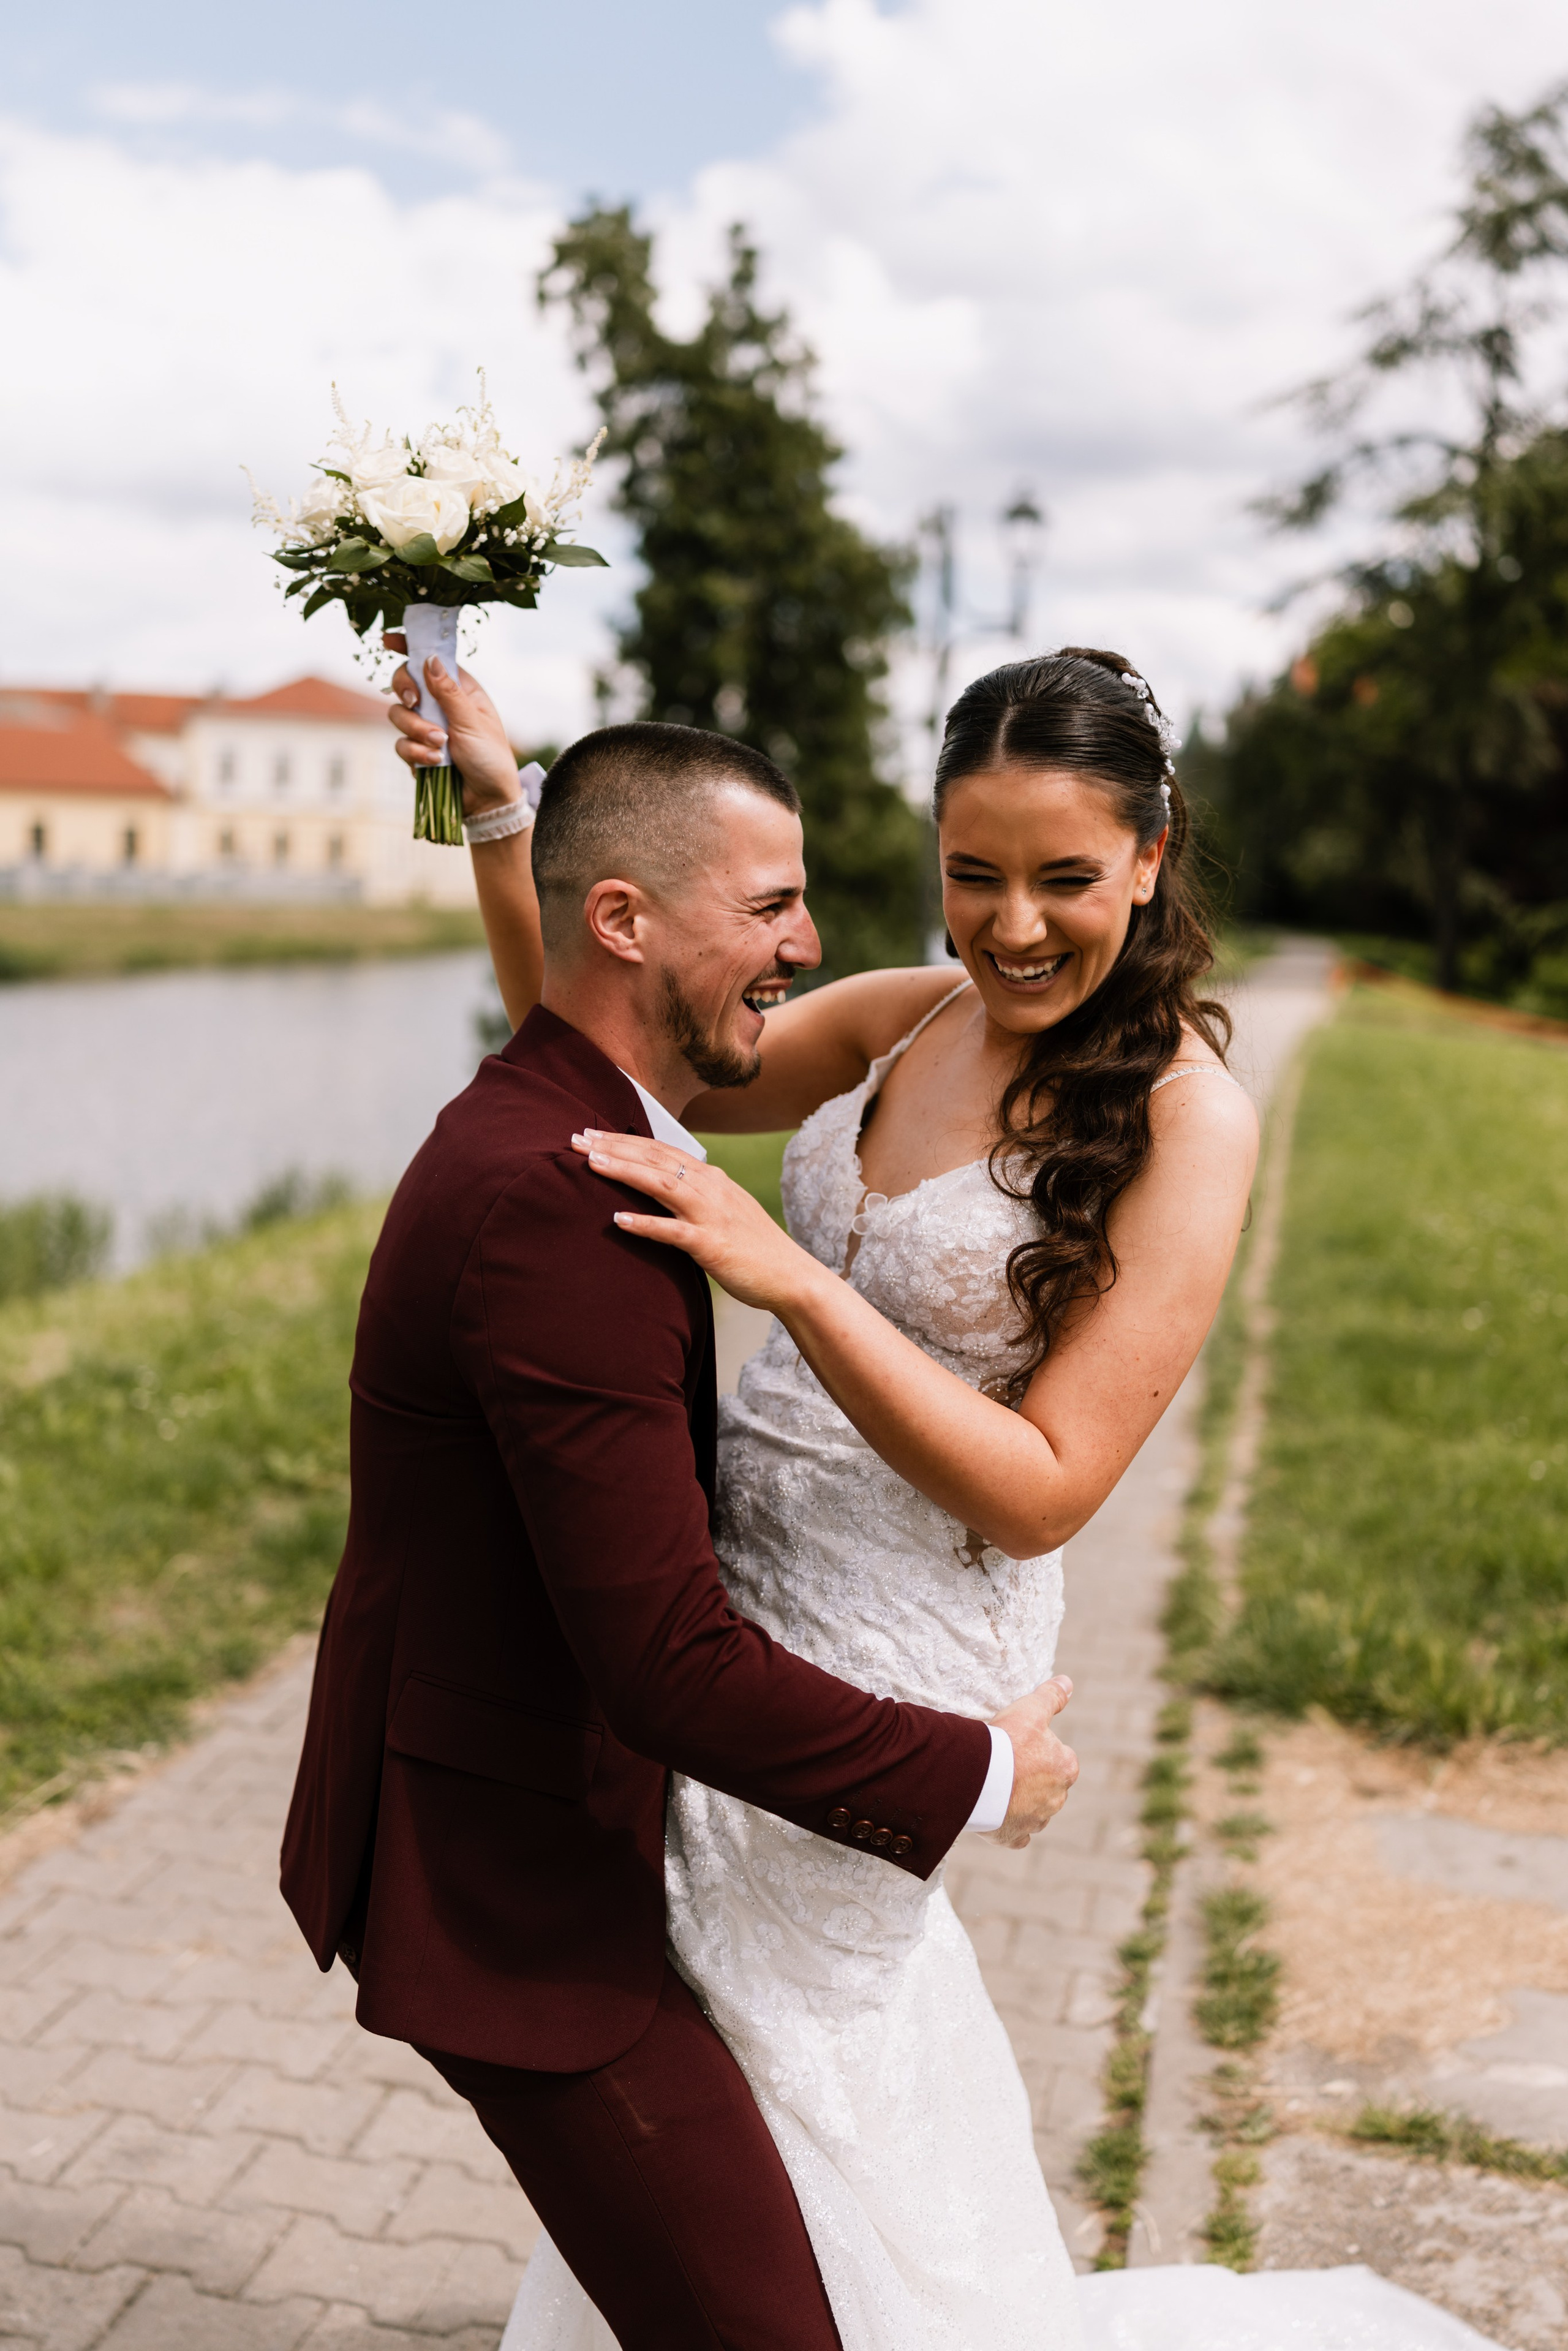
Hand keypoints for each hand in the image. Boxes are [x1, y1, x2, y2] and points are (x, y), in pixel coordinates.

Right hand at [382, 633, 520, 816]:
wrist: (488, 800)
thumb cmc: (490, 757)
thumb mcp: (472, 721)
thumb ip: (448, 692)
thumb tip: (430, 659)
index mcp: (458, 689)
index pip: (430, 660)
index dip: (409, 647)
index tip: (388, 640)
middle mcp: (439, 705)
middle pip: (404, 682)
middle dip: (405, 690)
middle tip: (416, 702)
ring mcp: (425, 727)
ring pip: (398, 714)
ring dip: (417, 730)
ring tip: (441, 746)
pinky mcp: (417, 751)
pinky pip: (401, 744)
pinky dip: (417, 752)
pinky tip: (436, 762)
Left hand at [572, 1130, 822, 1312]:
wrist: (790, 1276)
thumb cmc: (753, 1247)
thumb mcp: (724, 1210)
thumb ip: (695, 1195)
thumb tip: (662, 1186)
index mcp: (710, 1178)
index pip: (660, 1151)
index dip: (623, 1140)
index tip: (591, 1135)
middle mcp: (709, 1188)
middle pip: (654, 1159)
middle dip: (613, 1147)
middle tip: (576, 1140)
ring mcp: (711, 1215)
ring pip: (660, 1184)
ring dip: (623, 1171)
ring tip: (590, 1164)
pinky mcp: (711, 1244)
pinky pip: (672, 1231)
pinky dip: (645, 1224)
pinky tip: (618, 1220)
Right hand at [990, 1675, 1077, 1847]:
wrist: (977, 1777)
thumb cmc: (1006, 1740)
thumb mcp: (1030, 1710)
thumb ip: (1051, 1697)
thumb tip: (1068, 1682)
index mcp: (1066, 1768)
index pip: (1059, 1758)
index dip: (1038, 1749)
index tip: (1019, 1744)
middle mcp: (1057, 1798)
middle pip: (1046, 1785)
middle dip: (1031, 1778)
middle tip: (1004, 1764)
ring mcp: (1036, 1821)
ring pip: (1034, 1810)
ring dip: (1020, 1802)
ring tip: (995, 1786)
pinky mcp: (1015, 1837)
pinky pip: (1018, 1836)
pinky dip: (1010, 1828)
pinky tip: (997, 1815)